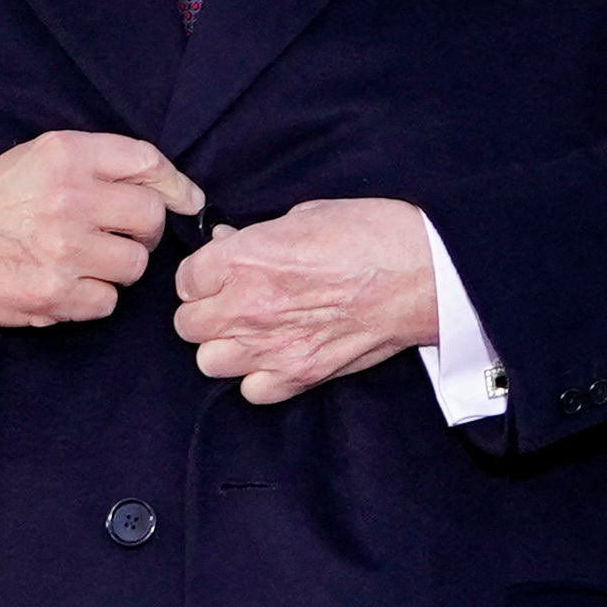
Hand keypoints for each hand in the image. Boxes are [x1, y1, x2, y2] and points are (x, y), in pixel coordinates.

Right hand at [0, 133, 202, 331]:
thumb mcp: (34, 158)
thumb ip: (95, 163)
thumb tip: (170, 187)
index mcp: (64, 155)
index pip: (147, 163)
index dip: (175, 185)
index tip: (186, 200)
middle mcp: (68, 198)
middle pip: (150, 218)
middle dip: (143, 231)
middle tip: (119, 236)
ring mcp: (64, 249)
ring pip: (134, 265)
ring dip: (119, 268)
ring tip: (85, 261)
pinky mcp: (56, 293)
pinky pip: (108, 301)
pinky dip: (94, 298)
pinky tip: (67, 283)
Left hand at [171, 197, 438, 403]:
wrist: (422, 273)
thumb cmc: (369, 235)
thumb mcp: (302, 216)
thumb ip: (253, 237)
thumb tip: (226, 244)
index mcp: (242, 259)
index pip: (185, 280)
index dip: (201, 278)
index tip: (217, 277)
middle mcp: (246, 306)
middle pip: (188, 326)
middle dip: (206, 313)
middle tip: (232, 305)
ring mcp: (271, 346)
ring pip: (209, 362)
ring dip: (225, 348)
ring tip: (250, 334)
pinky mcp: (300, 375)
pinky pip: (252, 391)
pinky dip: (259, 379)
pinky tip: (277, 357)